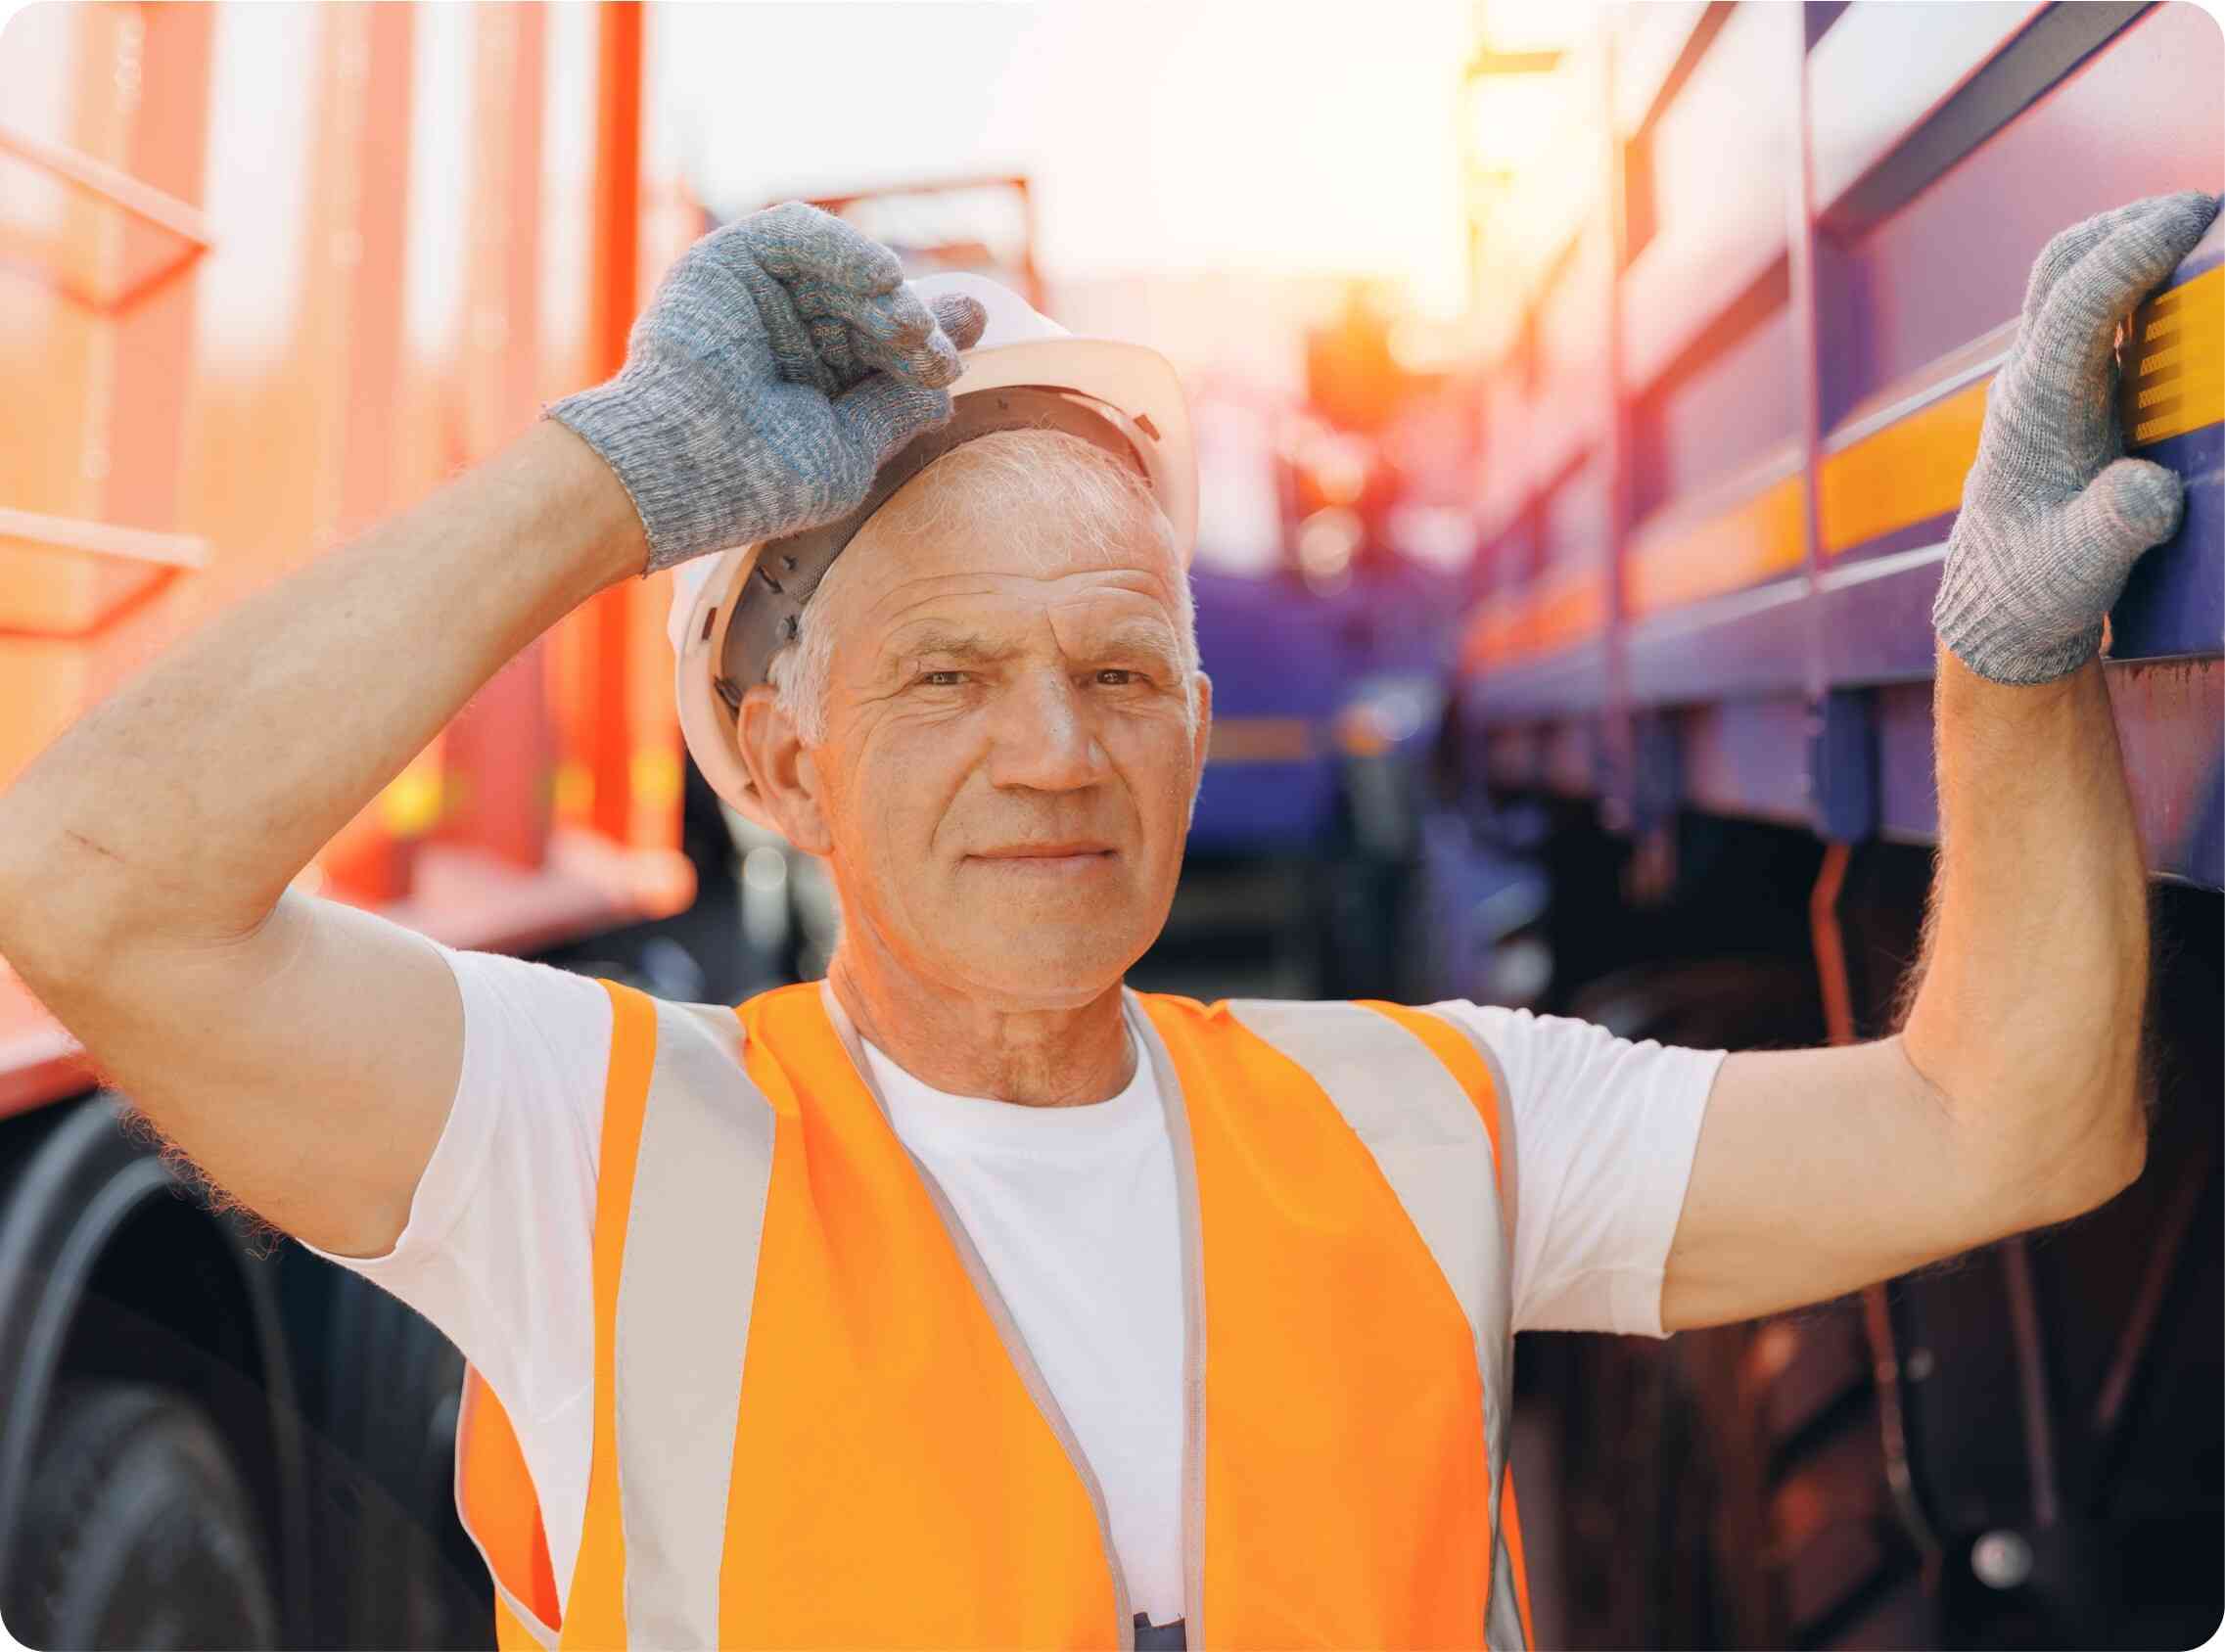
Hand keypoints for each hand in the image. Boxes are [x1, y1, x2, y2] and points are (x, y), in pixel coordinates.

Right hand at [549, 202, 989, 573]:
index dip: (924, 350)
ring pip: (841, 274)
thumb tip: (944, 389)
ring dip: (885, 296)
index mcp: (813, 389)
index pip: (881, 353)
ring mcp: (759, 298)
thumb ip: (894, 412)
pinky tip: (883, 278)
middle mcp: (787, 340)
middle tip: (936, 349)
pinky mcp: (729, 261)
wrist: (684, 465)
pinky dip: (844, 247)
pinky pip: (797, 234)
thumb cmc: (760, 478)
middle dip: (911, 326)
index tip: (955, 359)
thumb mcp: (849, 452)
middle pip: (869, 311)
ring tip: (909, 326)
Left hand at [1931, 190, 2218, 683]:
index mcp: (2035, 409)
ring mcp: (2043, 382)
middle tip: (2203, 208)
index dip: (2133, 253)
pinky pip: (2095, 314)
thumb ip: (2115, 527)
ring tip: (2203, 228)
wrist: (1995, 605)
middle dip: (2128, 223)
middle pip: (2062, 267)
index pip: (2077, 304)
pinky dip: (2137, 282)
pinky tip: (2186, 286)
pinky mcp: (2063, 393)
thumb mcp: (2079, 570)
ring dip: (2132, 242)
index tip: (2194, 216)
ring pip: (2075, 281)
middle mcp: (2031, 381)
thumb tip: (2149, 492)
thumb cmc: (2033, 587)